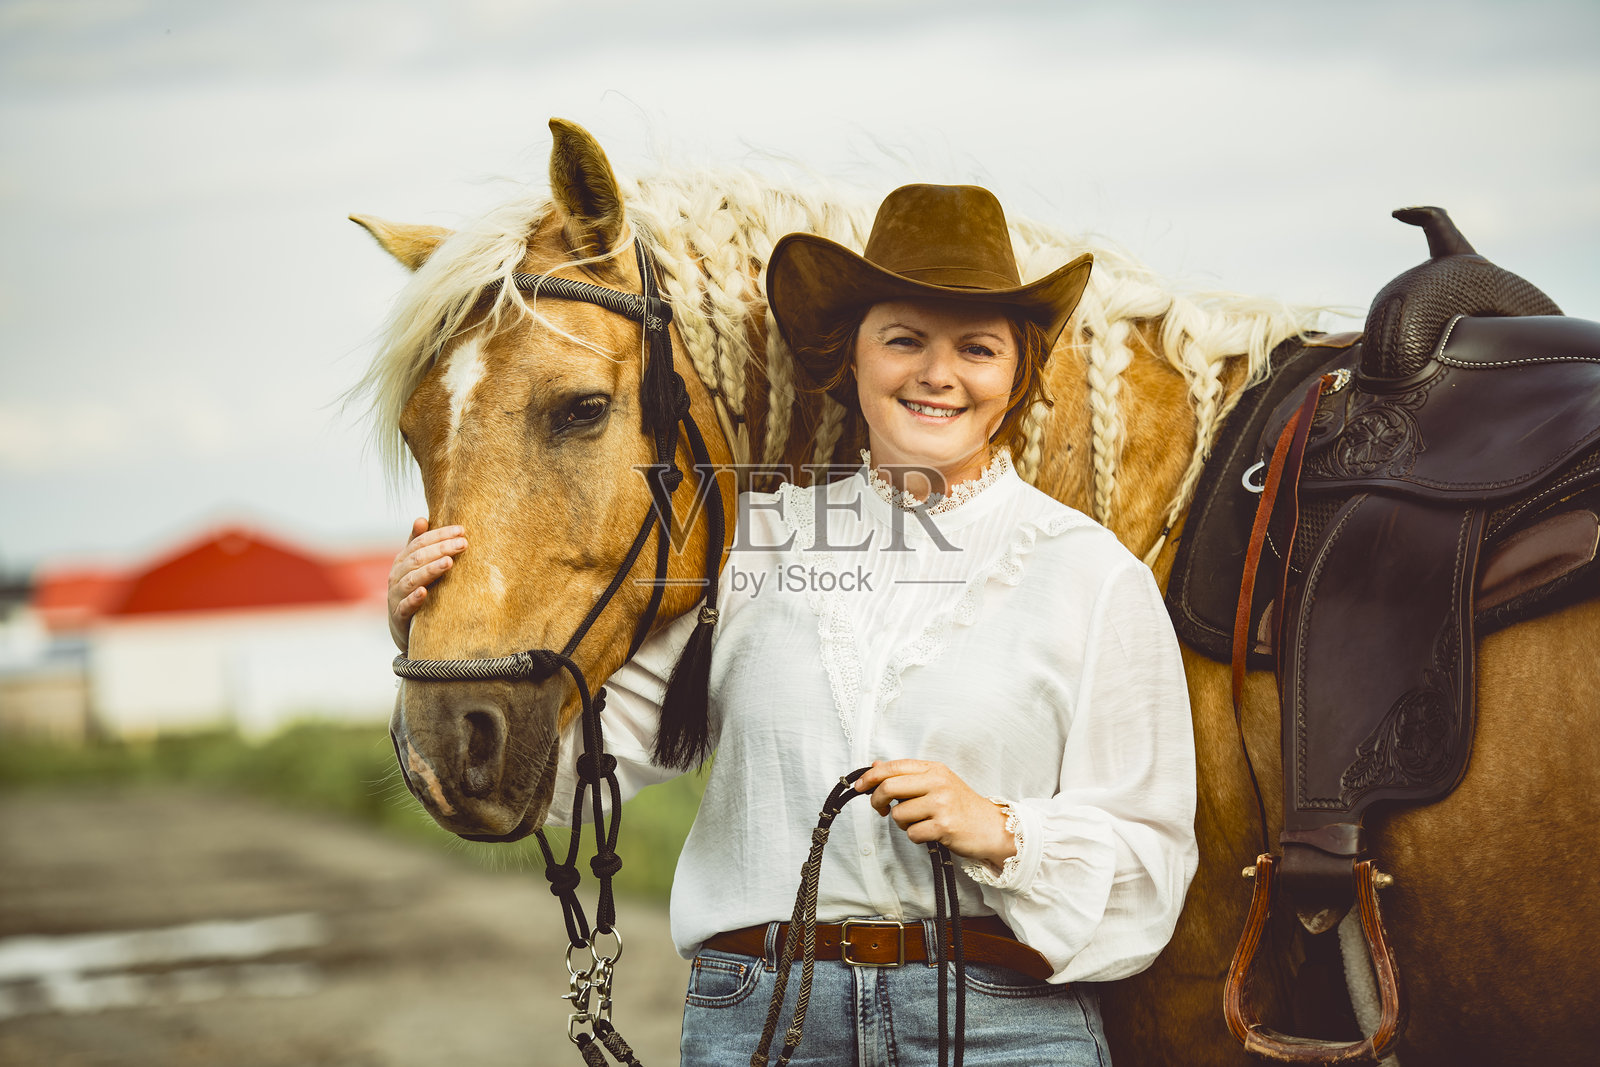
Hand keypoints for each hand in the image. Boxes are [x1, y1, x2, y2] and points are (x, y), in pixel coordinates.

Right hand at [388, 517, 466, 651]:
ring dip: (430, 570)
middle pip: (418, 558)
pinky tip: (425, 592)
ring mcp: (396, 596)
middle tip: (463, 544)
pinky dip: (414, 599)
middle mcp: (397, 575)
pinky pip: (405, 606)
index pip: (420, 542)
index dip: (440, 535)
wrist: (402, 628)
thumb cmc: (413, 591)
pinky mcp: (399, 616)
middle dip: (441, 549)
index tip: (462, 530)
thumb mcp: (414, 567)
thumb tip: (421, 518)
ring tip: (448, 562)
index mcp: (402, 561)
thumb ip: (418, 544)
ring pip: (412, 580)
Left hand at [855, 759, 1014, 865]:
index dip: (870, 776)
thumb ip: (908, 774)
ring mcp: (941, 804)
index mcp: (934, 769)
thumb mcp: (937, 782)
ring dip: (903, 823)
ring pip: (898, 814)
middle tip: (881, 809)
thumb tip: (875, 765)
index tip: (859, 786)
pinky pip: (912, 833)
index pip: (893, 767)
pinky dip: (916, 837)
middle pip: (889, 787)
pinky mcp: (944, 826)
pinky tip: (929, 833)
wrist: (991, 826)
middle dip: (878, 800)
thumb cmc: (961, 806)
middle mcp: (938, 782)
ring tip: (920, 822)